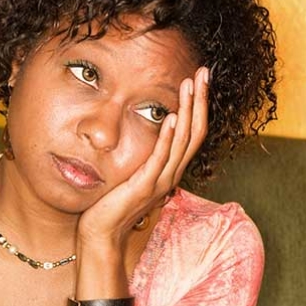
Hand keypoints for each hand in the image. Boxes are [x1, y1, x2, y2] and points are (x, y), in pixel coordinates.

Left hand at [77, 66, 209, 245]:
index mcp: (171, 168)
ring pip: (183, 141)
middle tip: (203, 72)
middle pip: (196, 132)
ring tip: (190, 86)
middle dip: (200, 100)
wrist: (102, 233)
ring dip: (188, 111)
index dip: (200, 105)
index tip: (200, 79)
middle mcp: (172, 173)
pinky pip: (161, 158)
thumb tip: (146, 133)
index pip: (194, 132)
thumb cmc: (113, 202)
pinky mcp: (145, 186)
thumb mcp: (133, 172)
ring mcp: (161, 180)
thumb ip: (144, 155)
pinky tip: (172, 117)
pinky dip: (168, 138)